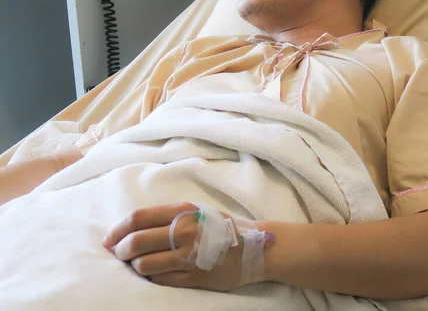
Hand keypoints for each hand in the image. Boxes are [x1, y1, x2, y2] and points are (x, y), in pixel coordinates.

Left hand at [102, 202, 251, 290]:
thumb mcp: (196, 211)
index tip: (109, 238)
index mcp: (183, 212)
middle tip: (119, 254)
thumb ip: (167, 216)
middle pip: (135, 242)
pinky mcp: (193, 277)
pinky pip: (159, 280)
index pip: (138, 218)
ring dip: (135, 266)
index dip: (117, 229)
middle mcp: (184, 232)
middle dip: (119, 250)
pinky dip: (152, 278)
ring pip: (143, 265)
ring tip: (139, 264)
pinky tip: (157, 273)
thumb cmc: (221, 227)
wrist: (254, 249)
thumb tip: (129, 228)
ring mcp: (188, 256)